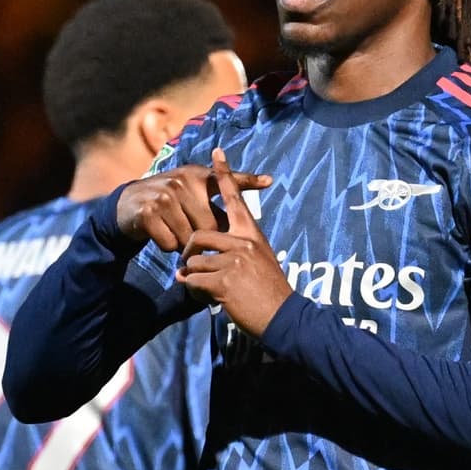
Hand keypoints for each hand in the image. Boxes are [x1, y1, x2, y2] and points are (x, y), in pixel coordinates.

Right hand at [116, 160, 271, 251]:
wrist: (129, 205)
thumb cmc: (171, 201)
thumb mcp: (195, 191)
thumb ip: (225, 192)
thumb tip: (267, 186)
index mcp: (197, 176)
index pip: (226, 180)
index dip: (249, 180)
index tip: (270, 181)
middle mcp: (182, 181)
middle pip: (209, 225)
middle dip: (206, 239)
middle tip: (196, 239)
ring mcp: (164, 195)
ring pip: (189, 238)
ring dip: (185, 245)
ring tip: (176, 232)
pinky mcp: (149, 213)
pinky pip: (170, 243)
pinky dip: (167, 246)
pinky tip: (161, 234)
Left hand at [176, 148, 293, 337]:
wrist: (283, 317)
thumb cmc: (270, 292)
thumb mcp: (260, 262)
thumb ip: (233, 254)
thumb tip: (198, 263)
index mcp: (252, 234)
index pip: (236, 198)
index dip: (225, 174)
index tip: (217, 153)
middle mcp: (243, 242)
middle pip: (199, 234)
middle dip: (188, 253)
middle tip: (187, 268)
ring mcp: (234, 260)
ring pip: (193, 261)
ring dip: (192, 278)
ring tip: (204, 290)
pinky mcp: (225, 281)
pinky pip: (193, 280)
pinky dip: (194, 292)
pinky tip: (206, 299)